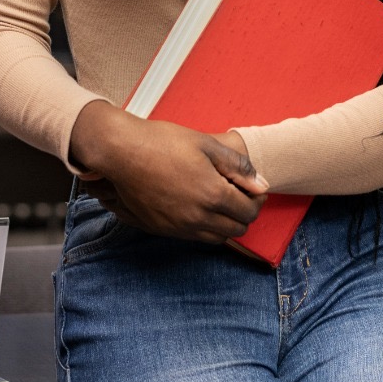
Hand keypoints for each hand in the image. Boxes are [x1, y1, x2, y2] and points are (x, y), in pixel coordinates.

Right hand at [69, 101, 267, 243]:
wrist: (121, 152)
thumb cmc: (163, 142)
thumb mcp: (207, 145)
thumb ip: (238, 166)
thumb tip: (261, 184)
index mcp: (213, 195)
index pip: (249, 211)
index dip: (256, 200)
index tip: (252, 188)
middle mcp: (198, 217)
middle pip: (237, 229)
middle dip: (244, 213)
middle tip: (239, 195)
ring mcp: (179, 227)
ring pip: (217, 238)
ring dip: (225, 224)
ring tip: (219, 202)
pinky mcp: (163, 229)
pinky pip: (194, 239)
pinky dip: (204, 228)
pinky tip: (198, 207)